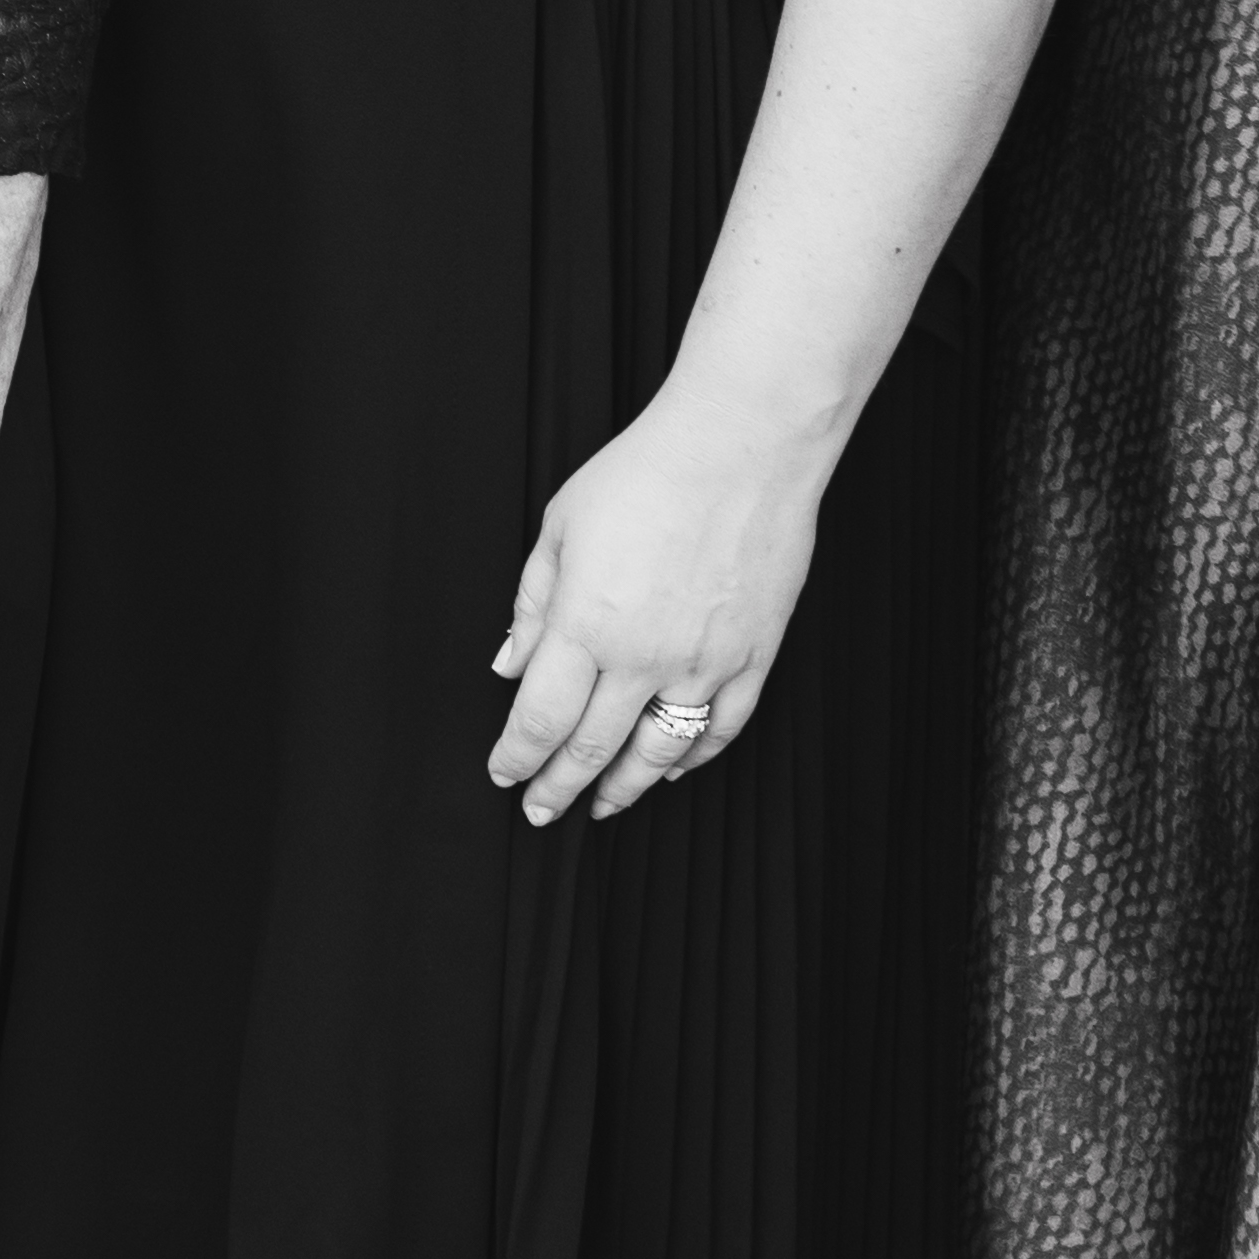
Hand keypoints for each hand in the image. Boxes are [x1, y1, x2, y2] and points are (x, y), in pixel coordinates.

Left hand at [487, 386, 832, 827]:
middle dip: (559, 787)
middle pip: (593, 748)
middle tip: (541, 811)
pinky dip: (694, 758)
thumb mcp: (561, 527)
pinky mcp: (753, 658)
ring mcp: (704, 664)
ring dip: (624, 788)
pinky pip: (722, 729)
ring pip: (658, 753)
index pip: (540, 717)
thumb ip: (533, 605)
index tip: (505, 775)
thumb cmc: (645, 474)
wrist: (742, 448)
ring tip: (601, 806)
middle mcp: (643, 657)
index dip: (518, 756)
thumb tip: (510, 666)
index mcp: (585, 624)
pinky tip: (672, 769)